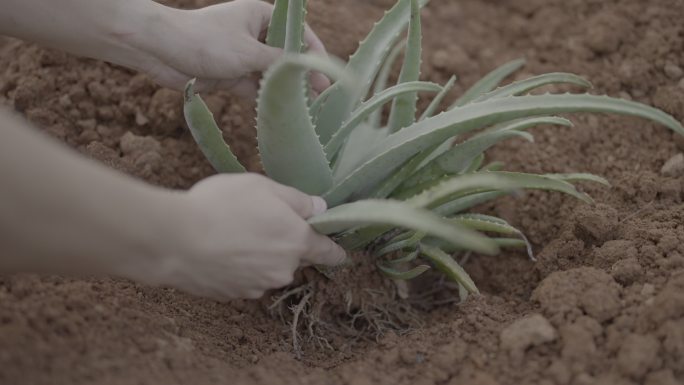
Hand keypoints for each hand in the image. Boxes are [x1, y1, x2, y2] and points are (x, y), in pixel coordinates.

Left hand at [134, 0, 330, 96]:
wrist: (159, 51)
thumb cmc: (205, 41)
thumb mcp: (249, 52)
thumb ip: (282, 65)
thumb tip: (314, 77)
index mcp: (262, 15)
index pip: (298, 33)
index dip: (314, 54)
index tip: (326, 76)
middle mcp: (256, 34)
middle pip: (286, 57)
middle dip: (300, 76)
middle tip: (319, 99)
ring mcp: (243, 56)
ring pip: (271, 76)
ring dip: (283, 91)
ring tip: (303, 110)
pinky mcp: (231, 75)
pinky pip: (255, 89)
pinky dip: (265, 100)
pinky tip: (279, 114)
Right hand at [143, 174, 345, 300]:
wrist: (173, 239)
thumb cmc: (222, 205)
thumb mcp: (264, 187)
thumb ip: (297, 200)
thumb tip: (320, 208)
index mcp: (297, 242)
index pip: (329, 252)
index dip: (334, 249)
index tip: (338, 250)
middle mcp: (282, 271)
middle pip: (293, 258)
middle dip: (283, 244)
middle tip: (257, 221)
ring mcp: (256, 287)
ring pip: (266, 269)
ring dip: (257, 256)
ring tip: (229, 233)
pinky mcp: (232, 296)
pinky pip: (242, 279)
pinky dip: (236, 267)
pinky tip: (216, 250)